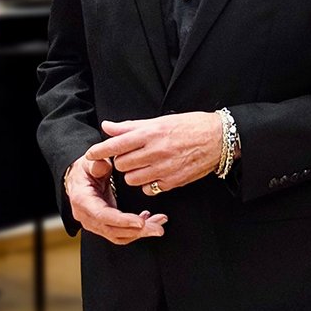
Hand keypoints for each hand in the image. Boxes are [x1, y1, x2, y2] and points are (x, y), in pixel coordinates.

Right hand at [64, 153, 166, 244]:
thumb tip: (101, 165)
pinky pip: (121, 234)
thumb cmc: (85, 170)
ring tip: (159, 225)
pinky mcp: (103, 226)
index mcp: (82, 200)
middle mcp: (86, 216)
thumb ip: (96, 164)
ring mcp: (94, 223)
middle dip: (137, 231)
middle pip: (112, 230)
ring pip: (118, 236)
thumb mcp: (89, 162)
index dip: (122, 221)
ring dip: (140, 233)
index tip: (140, 222)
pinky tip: (150, 220)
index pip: (102, 215)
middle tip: (158, 229)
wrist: (79, 179)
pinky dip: (137, 231)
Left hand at [85, 112, 223, 194]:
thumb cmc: (190, 126)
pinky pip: (149, 189)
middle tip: (129, 156)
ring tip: (143, 166)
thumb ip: (131, 126)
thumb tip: (107, 127)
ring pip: (133, 179)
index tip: (90, 154)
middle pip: (122, 164)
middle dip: (121, 161)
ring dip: (133, 174)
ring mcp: (165, 168)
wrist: (219, 139)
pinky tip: (155, 174)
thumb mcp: (160, 121)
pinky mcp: (174, 181)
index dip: (99, 150)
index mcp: (152, 133)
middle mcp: (157, 150)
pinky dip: (148, 184)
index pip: (117, 144)